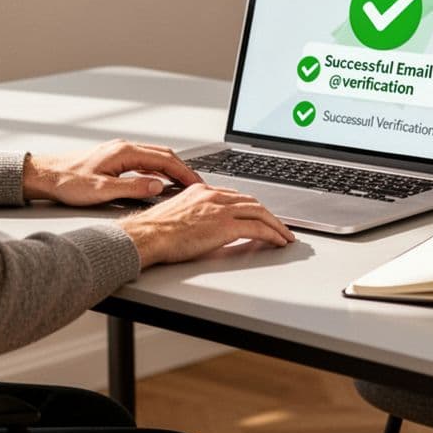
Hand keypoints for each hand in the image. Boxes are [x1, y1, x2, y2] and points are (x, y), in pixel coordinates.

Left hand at [23, 139, 202, 205]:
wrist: (45, 174)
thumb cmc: (68, 181)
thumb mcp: (102, 190)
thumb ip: (133, 188)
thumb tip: (159, 187)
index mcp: (125, 152)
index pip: (165, 159)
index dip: (184, 173)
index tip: (197, 184)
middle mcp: (124, 147)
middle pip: (164, 154)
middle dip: (183, 170)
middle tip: (197, 185)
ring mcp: (119, 151)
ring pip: (155, 156)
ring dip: (172, 169)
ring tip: (184, 184)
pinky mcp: (114, 158)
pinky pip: (144, 160)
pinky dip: (158, 169)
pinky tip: (160, 181)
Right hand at [116, 183, 294, 267]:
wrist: (147, 235)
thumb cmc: (154, 230)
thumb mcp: (176, 213)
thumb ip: (193, 213)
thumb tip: (202, 225)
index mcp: (201, 190)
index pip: (235, 195)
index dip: (251, 206)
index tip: (258, 214)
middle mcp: (213, 195)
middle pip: (251, 201)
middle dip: (268, 214)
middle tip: (279, 225)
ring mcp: (220, 209)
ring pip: (259, 212)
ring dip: (276, 225)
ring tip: (285, 235)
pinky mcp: (226, 225)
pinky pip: (258, 228)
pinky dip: (272, 234)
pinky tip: (278, 241)